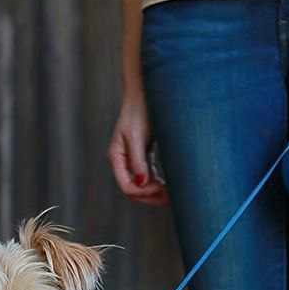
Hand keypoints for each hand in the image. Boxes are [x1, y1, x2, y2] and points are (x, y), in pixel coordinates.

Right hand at [107, 91, 168, 205]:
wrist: (145, 91)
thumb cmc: (139, 110)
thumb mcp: (137, 136)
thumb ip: (138, 161)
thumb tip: (141, 183)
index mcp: (116, 158)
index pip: (127, 186)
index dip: (143, 192)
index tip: (161, 189)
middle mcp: (122, 161)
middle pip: (134, 189)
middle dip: (150, 196)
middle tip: (170, 198)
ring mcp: (132, 159)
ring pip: (142, 185)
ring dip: (155, 192)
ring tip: (172, 194)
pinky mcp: (142, 155)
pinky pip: (148, 176)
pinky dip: (157, 182)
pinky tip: (169, 184)